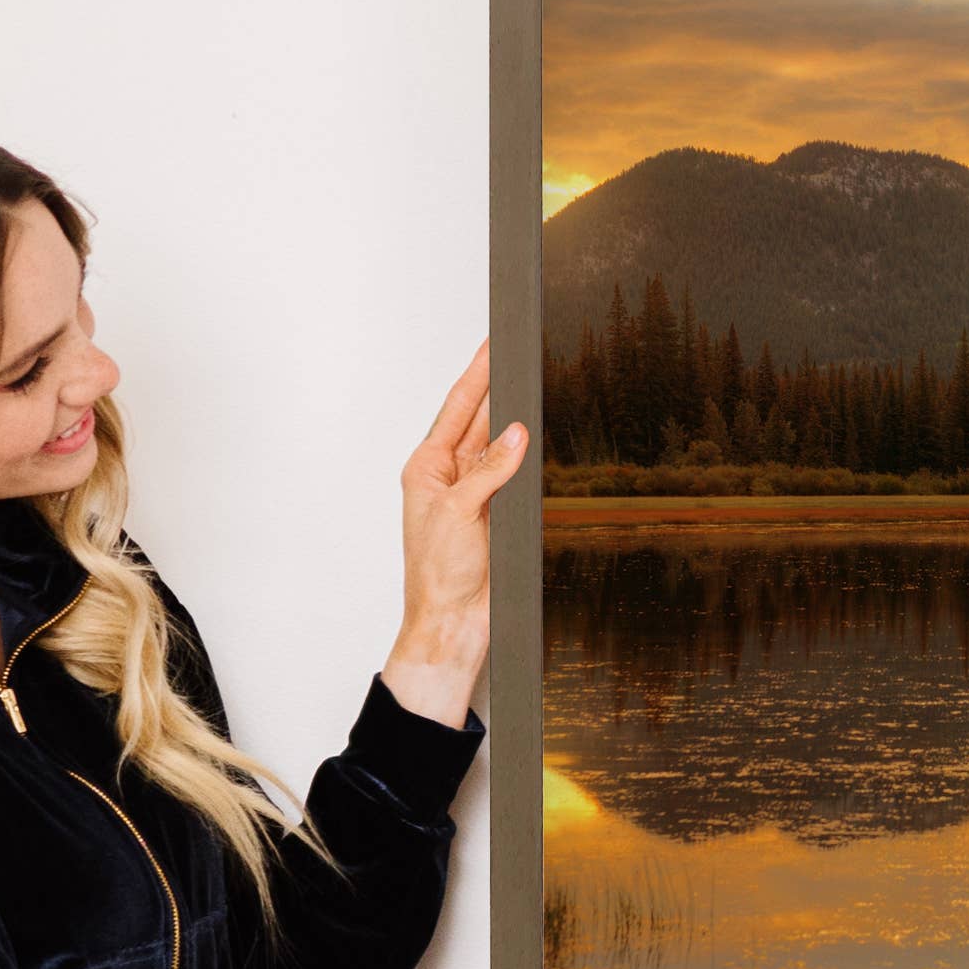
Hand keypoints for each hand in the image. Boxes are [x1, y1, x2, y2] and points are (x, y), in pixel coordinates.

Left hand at [382, 346, 524, 729]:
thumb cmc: (438, 576)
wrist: (455, 623)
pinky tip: (541, 436)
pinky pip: (518, 473)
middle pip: (481, 420)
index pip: (458, 410)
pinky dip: (530, 454)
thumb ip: (490, 470)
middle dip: (499, 386)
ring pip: (502, 444)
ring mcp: (478, 494)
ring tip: (534, 383)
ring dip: (517, 419)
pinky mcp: (500, 513)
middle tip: (518, 352)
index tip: (493, 345)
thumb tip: (517, 433)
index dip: (477, 375)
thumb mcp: (459, 513)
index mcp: (427, 469)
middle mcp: (452, 477)